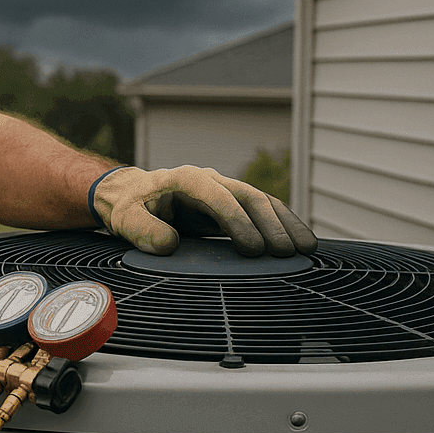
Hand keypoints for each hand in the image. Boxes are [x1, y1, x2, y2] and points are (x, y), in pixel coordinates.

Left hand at [91, 165, 317, 257]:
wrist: (131, 196)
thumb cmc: (129, 207)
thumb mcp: (126, 218)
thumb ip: (143, 230)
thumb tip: (169, 245)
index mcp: (186, 179)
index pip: (219, 197)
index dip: (238, 221)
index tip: (254, 249)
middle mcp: (211, 180)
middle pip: (249, 197)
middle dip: (271, 224)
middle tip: (287, 253)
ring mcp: (224, 191)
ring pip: (263, 202)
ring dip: (286, 224)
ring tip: (307, 248)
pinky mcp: (231, 206)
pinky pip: (261, 213)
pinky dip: (282, 225)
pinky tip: (299, 243)